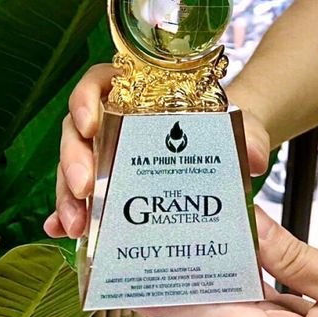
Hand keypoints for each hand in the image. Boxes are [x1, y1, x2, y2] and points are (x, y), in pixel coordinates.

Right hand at [43, 64, 270, 238]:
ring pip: (73, 167)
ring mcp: (105, 153)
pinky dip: (66, 213)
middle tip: (84, 186)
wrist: (225, 151)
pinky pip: (79, 197)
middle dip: (74, 159)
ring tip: (77, 225)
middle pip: (77, 130)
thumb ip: (248, 135)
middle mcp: (112, 120)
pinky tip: (64, 233)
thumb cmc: (222, 128)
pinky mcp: (106, 185)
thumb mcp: (238, 126)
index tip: (91, 124)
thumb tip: (252, 160)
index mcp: (135, 92)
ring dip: (67, 195)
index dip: (85, 99)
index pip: (98, 83)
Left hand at [140, 206, 317, 316]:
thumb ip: (292, 255)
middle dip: (191, 270)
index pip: (206, 311)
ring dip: (221, 276)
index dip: (163, 287)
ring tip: (197, 235)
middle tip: (163, 233)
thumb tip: (248, 221)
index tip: (129, 270)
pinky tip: (242, 259)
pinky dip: (251, 289)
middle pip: (219, 310)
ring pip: (241, 313)